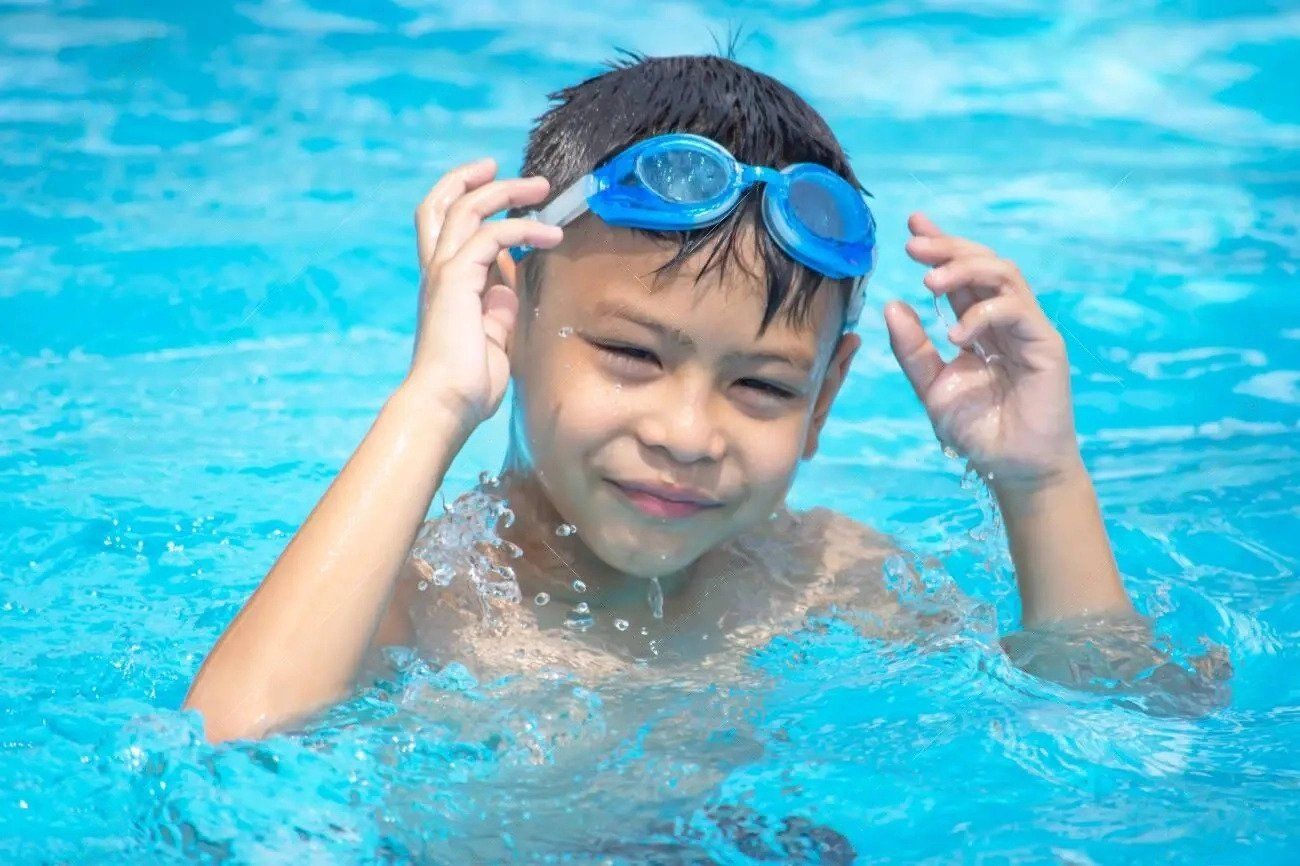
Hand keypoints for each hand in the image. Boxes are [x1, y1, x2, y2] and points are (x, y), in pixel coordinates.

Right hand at [407, 158, 562, 428]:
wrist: (445, 405)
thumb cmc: (468, 386)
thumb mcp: (491, 341)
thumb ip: (497, 312)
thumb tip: (507, 289)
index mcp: (444, 286)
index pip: (445, 228)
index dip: (469, 201)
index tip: (503, 194)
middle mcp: (438, 272)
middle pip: (442, 203)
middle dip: (476, 179)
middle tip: (517, 173)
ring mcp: (443, 273)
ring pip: (465, 207)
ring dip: (506, 192)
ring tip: (542, 189)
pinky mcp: (456, 279)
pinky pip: (490, 235)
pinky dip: (522, 228)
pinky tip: (551, 236)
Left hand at [884, 212, 1080, 491]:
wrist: (1012, 470)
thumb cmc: (978, 430)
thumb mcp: (932, 387)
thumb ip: (912, 349)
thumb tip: (893, 305)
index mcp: (978, 325)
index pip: (960, 275)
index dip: (940, 245)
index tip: (912, 224)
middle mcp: (1005, 321)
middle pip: (983, 264)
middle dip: (948, 249)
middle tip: (914, 246)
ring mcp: (1028, 330)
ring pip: (1003, 276)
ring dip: (964, 270)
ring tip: (928, 282)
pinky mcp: (1046, 347)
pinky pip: (1016, 312)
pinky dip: (983, 315)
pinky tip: (954, 333)